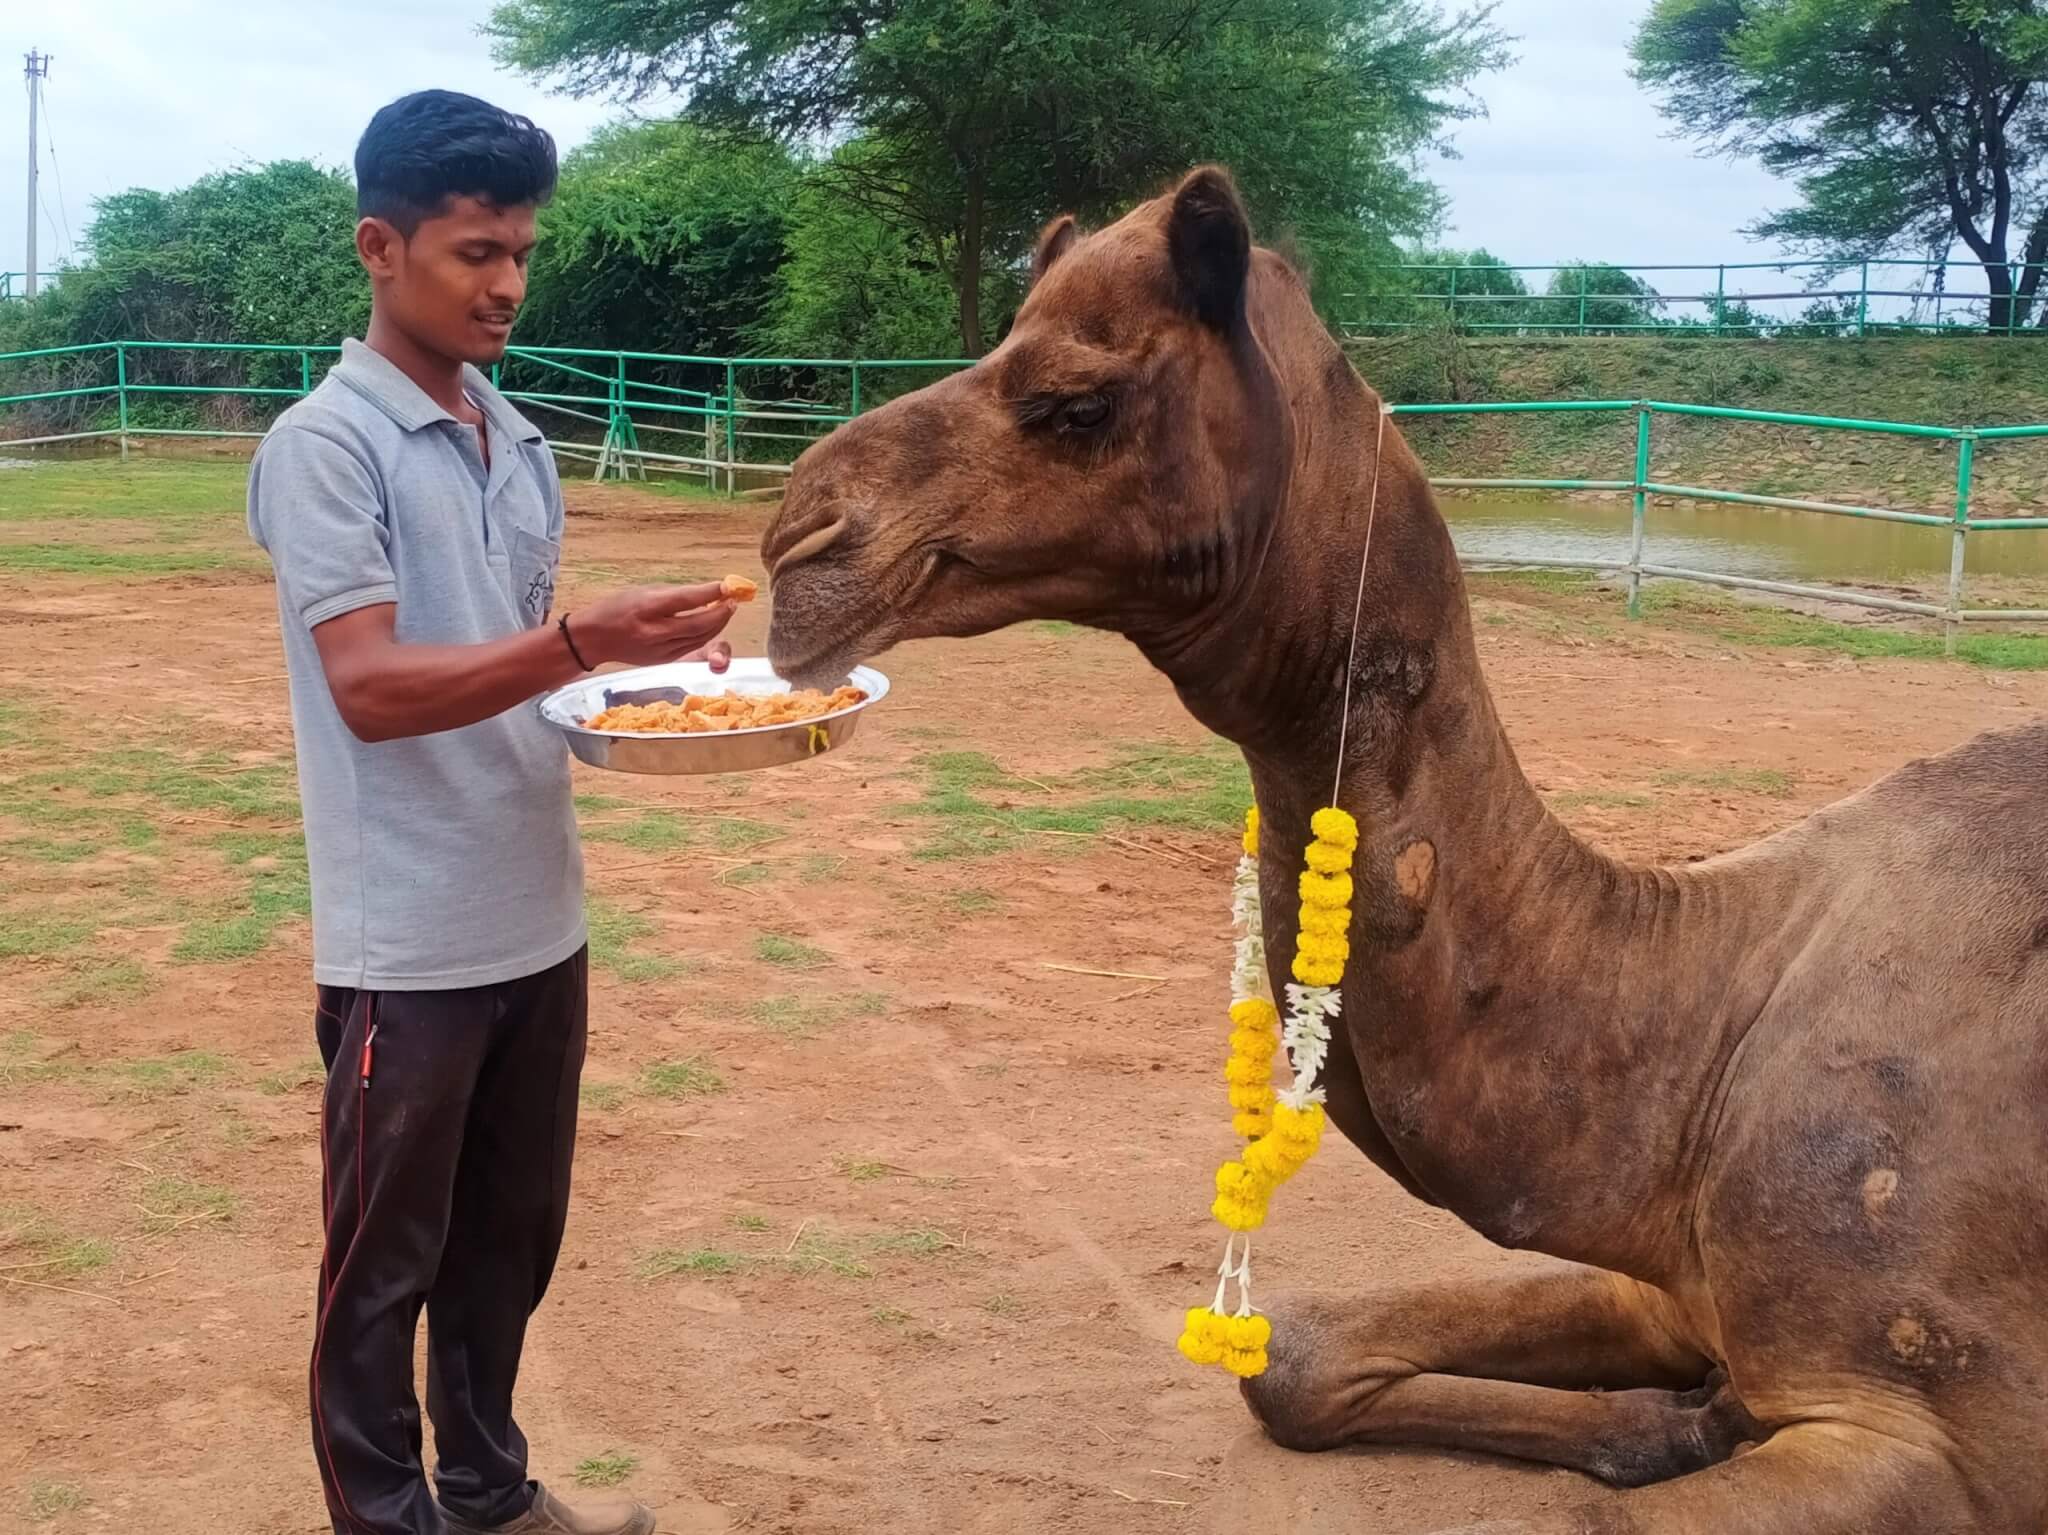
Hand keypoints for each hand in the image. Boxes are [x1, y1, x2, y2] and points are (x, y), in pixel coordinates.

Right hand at [568, 582, 736, 668]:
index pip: (686, 600)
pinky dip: (706, 636)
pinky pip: (692, 647)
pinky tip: (712, 625)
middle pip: (699, 624)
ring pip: (700, 638)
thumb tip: (705, 592)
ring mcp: (659, 649)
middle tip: (732, 600)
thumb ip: (674, 594)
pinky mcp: (663, 660)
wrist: (593, 639)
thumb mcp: (641, 591)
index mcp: (646, 608)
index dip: (710, 593)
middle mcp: (654, 631)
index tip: (727, 586)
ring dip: (718, 624)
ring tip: (726, 610)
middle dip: (721, 612)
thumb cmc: (617, 608)